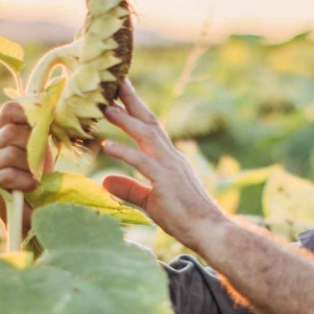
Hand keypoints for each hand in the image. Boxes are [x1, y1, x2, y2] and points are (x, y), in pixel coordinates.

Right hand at [0, 101, 53, 225]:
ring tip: (36, 177)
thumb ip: (40, 131)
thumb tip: (48, 109)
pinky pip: (8, 174)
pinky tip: (31, 186)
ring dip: (30, 167)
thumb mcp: (40, 149)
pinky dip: (25, 181)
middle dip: (32, 146)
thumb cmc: (37, 175)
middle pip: (12, 131)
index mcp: (0, 131)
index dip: (28, 112)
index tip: (44, 123)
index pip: (10, 110)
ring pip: (11, 153)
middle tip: (40, 162)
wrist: (34, 209)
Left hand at [101, 79, 227, 251]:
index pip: (150, 128)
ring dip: (124, 120)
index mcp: (169, 159)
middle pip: (149, 121)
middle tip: (113, 81)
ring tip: (104, 107)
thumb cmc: (184, 218)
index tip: (120, 92)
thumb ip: (130, 188)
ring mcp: (170, 167)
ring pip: (145, 135)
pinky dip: (124, 152)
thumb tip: (106, 180)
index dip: (135, 109)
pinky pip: (142, 162)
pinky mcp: (166, 182)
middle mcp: (170, 157)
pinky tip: (107, 145)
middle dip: (131, 101)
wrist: (210, 231)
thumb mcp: (151, 201)